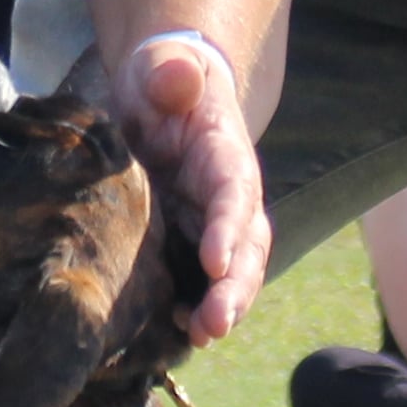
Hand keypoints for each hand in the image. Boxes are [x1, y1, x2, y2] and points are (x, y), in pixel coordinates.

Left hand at [112, 29, 268, 339]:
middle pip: (246, 247)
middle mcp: (230, 198)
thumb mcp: (161, 68)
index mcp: (226, 157)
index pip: (234, 194)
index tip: (214, 262)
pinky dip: (195, 309)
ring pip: (233, 273)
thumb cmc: (163, 81)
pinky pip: (201, 281)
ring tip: (199, 338)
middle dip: (235, 289)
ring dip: (222, 309)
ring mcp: (212, 224)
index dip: (228, 229)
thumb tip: (178, 77)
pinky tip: (177, 332)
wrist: (160, 97)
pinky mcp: (190, 242)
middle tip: (213, 325)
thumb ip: (171, 73)